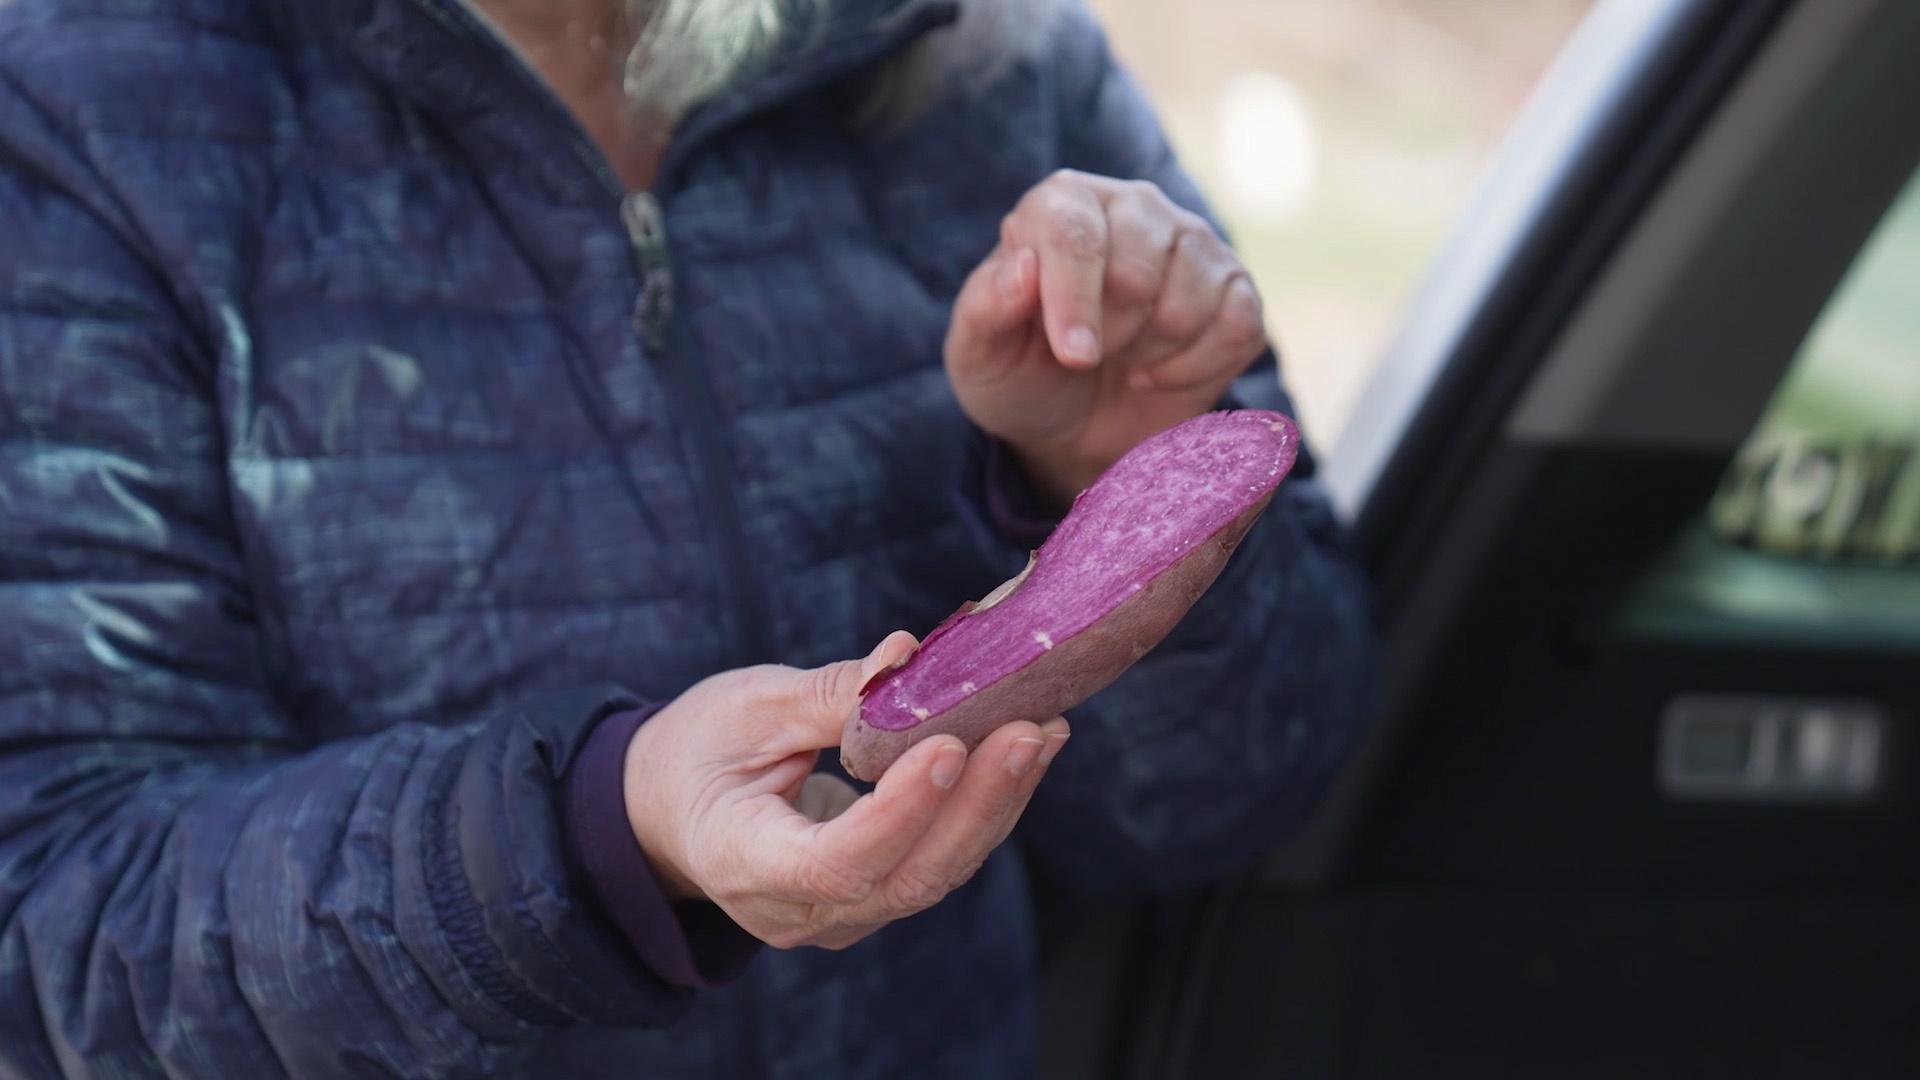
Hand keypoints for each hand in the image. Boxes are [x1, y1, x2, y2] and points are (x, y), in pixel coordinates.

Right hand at [622, 632, 1070, 949]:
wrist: (670, 813)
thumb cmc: (697, 751)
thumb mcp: (746, 708)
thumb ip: (830, 695)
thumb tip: (909, 656)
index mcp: (741, 860)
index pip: (834, 862)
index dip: (899, 812)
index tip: (948, 745)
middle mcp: (796, 909)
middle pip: (906, 878)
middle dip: (977, 804)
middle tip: (1028, 731)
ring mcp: (840, 915)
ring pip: (936, 874)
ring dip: (998, 803)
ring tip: (1043, 732)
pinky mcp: (875, 897)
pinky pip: (940, 860)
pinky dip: (986, 807)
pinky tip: (1025, 752)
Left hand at [946, 170, 1269, 504]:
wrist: (1076, 425)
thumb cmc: (1023, 374)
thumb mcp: (979, 354)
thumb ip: (987, 309)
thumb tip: (1022, 269)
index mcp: (1062, 202)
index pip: (1076, 235)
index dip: (1075, 301)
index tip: (1073, 357)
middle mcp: (1134, 206)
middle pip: (1137, 272)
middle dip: (1109, 337)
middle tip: (1085, 357)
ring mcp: (1193, 243)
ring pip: (1188, 303)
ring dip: (1150, 354)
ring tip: (1123, 357)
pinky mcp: (1237, 289)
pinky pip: (1237, 328)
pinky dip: (1194, 369)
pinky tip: (1159, 373)